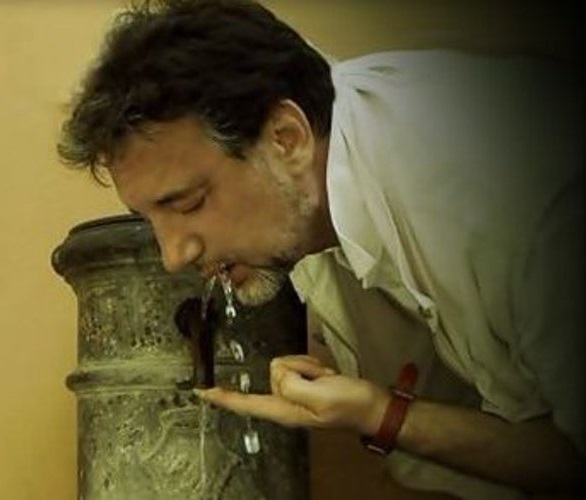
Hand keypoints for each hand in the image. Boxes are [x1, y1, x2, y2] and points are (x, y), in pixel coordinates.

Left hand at [195, 354, 390, 434]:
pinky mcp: (304, 383)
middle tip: (318, 379)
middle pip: (272, 372)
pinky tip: (325, 375)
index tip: (203, 391)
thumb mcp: (320, 397)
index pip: (246, 404)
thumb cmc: (350, 405)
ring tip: (324, 379)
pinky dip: (312, 365)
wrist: (372, 404)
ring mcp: (295, 393)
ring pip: (285, 364)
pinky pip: (298, 364)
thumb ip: (293, 385)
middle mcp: (285, 402)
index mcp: (284, 411)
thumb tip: (276, 373)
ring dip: (306, 366)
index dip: (223, 398)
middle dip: (296, 368)